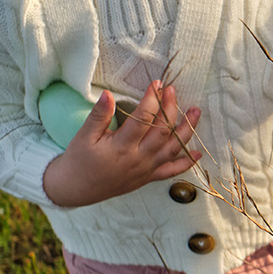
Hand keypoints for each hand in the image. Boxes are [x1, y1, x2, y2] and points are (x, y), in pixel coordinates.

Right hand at [42, 81, 202, 206]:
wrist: (74, 189)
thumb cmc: (78, 161)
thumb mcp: (84, 136)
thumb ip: (99, 115)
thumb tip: (108, 94)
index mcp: (122, 146)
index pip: (143, 118)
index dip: (152, 99)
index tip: (157, 84)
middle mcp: (138, 159)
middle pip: (162, 131)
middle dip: (171, 108)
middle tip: (173, 90)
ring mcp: (146, 170)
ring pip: (173, 149)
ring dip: (186, 130)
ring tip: (196, 112)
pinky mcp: (147, 178)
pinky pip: (171, 171)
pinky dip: (186, 163)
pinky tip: (197, 153)